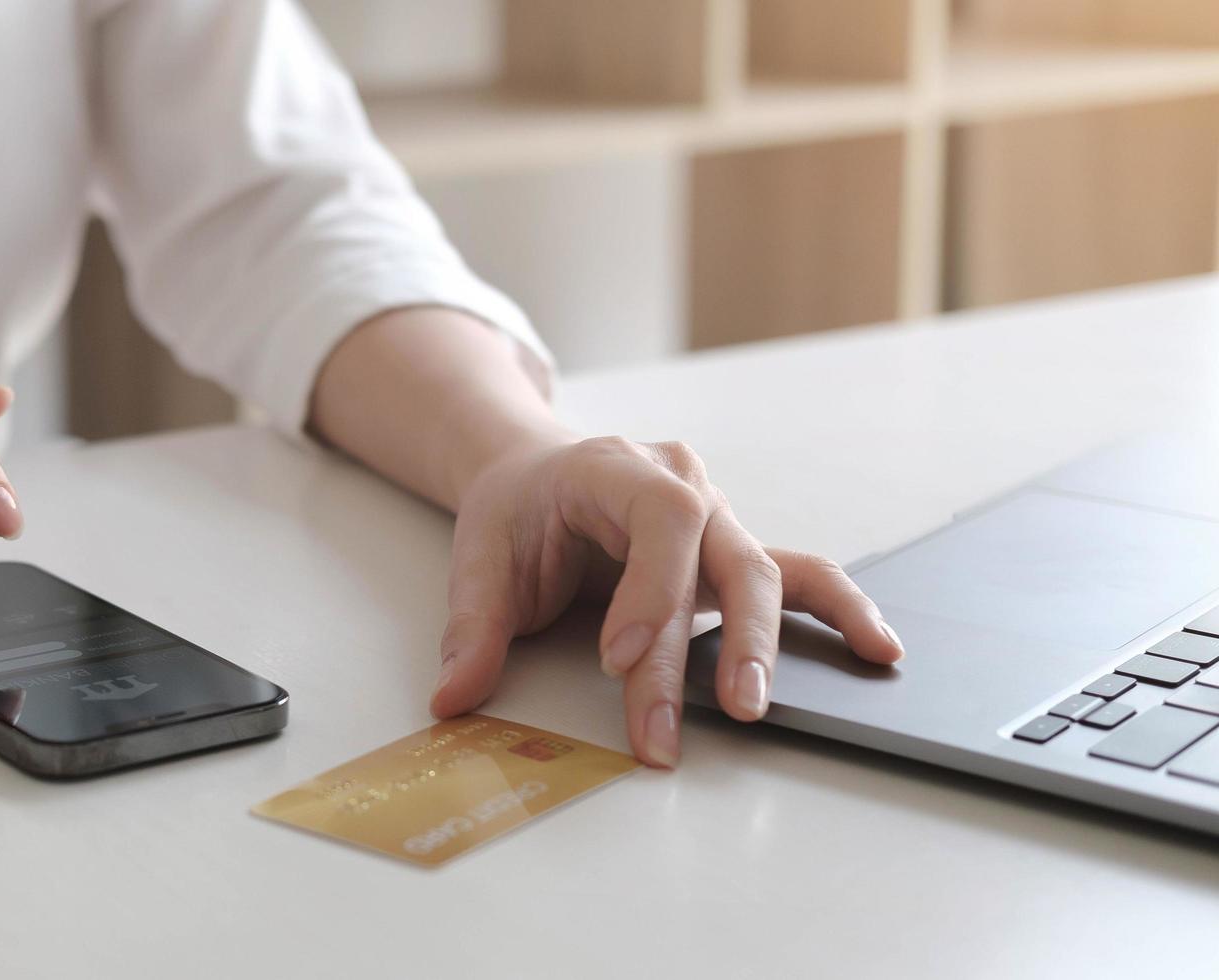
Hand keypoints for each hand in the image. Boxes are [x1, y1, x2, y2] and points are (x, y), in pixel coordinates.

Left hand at [429, 435, 903, 767]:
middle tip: (699, 718)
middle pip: (722, 558)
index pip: (661, 519)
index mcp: (617, 468)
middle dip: (714, 644)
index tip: (620, 659)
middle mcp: (681, 484)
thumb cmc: (517, 509)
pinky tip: (878, 650)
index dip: (652, 590)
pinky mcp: (732, 555)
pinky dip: (840, 613)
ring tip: (761, 705)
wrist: (537, 474)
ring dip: (770, 644)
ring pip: (764, 574)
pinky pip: (800, 577)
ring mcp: (718, 518)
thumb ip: (470, 625)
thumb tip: (453, 695)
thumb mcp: (479, 554)